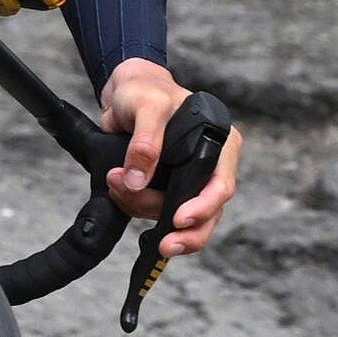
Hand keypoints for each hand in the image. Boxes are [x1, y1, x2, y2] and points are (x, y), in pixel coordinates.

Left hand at [96, 59, 236, 252]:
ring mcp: (188, 179)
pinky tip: (121, 193)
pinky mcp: (165, 187)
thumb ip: (146, 141)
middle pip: (208, 212)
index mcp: (219, 144)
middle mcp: (209, 166)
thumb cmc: (144, 90)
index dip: (203, 208)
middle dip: (185, 232)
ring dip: (145, 210)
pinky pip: (157, 210)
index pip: (220, 185)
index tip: (178, 219)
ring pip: (178, 216)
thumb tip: (137, 180)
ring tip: (117, 186)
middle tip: (163, 246)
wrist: (125, 91)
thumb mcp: (147, 106)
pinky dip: (137, 207)